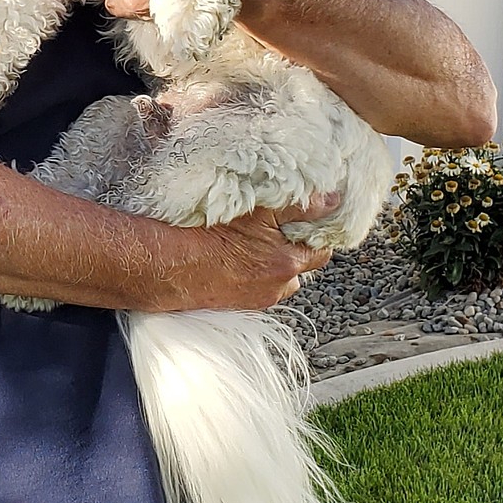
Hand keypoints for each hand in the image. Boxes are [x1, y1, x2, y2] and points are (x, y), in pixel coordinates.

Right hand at [152, 190, 338, 313]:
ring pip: (282, 277)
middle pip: (304, 264)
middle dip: (300, 245)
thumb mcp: (259, 207)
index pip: (323, 248)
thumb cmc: (209, 233)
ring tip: (261, 240)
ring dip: (279, 260)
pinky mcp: (239, 303)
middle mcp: (277, 285)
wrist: (169, 265)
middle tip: (286, 223)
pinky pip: (260, 286)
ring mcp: (257, 297)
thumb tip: (332, 199)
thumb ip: (300, 204)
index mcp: (288, 262)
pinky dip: (258, 272)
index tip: (315, 214)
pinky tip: (242, 255)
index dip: (320, 228)